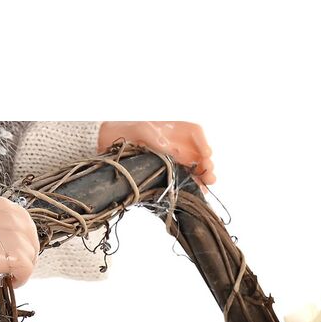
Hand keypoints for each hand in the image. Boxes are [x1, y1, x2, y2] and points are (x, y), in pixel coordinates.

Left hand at [98, 121, 215, 185]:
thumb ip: (157, 139)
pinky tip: (199, 192)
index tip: (206, 154)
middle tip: (209, 174)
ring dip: (203, 176)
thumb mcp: (141, 130)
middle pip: (199, 152)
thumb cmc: (126, 130)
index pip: (195, 132)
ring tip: (207, 185)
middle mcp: (178, 144)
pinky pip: (185, 178)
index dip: (203, 143)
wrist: (111, 143)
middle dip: (206, 163)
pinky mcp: (169, 173)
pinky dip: (193, 185)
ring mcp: (175, 159)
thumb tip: (172, 151)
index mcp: (174, 129)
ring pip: (195, 167)